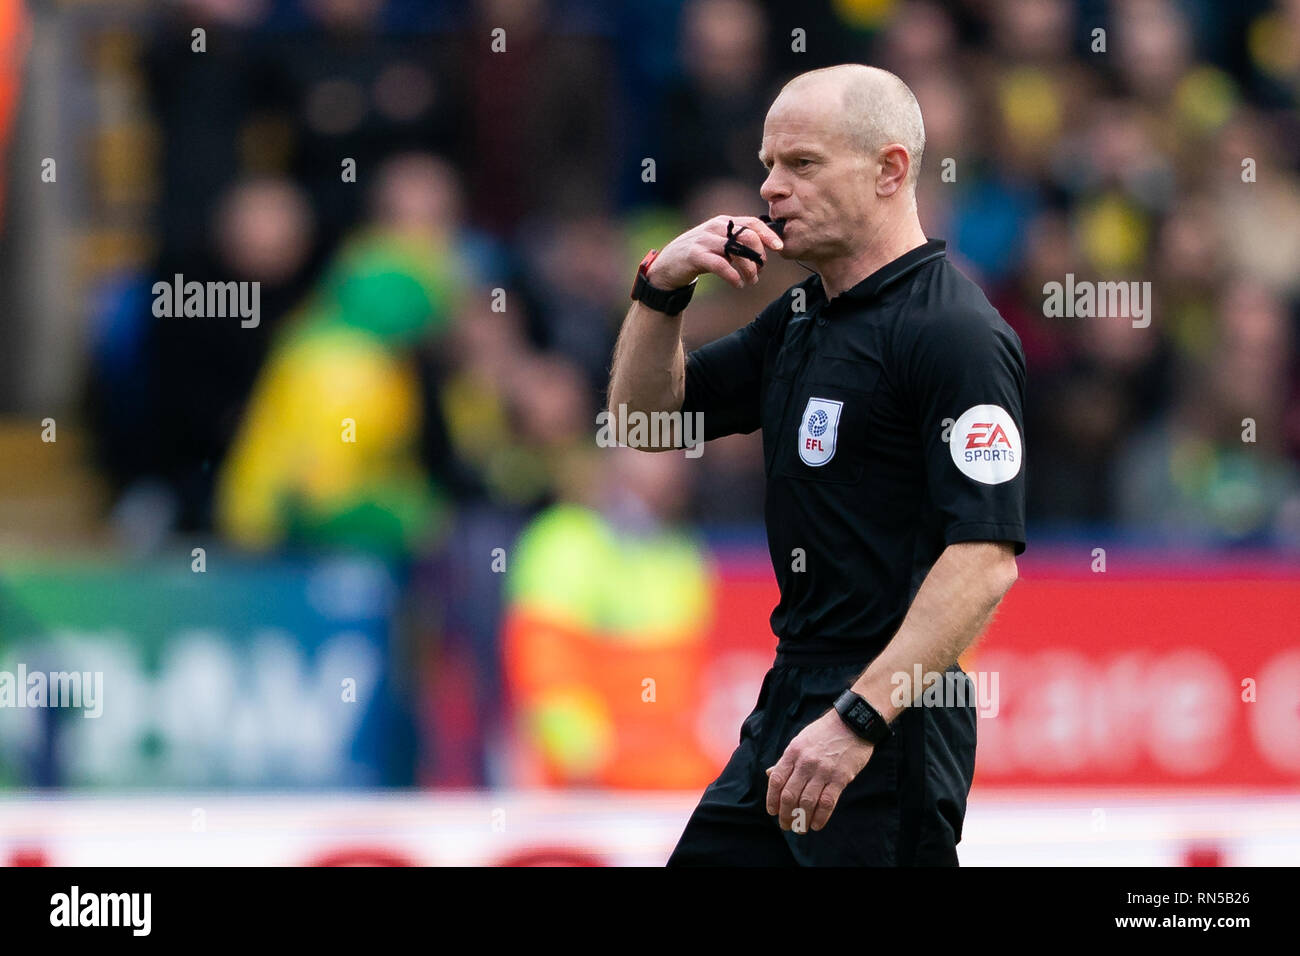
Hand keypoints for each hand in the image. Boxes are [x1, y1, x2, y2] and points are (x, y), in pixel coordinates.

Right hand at [646, 215, 783, 290]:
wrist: (668, 265)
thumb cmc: (698, 255)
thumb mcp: (719, 244)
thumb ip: (737, 242)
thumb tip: (764, 248)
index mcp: (724, 223)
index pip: (752, 223)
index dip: (768, 235)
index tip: (779, 247)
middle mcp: (716, 228)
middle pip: (748, 237)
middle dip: (759, 256)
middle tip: (760, 271)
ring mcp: (704, 240)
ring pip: (737, 251)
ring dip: (749, 269)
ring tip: (751, 281)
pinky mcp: (695, 255)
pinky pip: (721, 265)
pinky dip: (733, 276)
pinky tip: (738, 284)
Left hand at [765, 709, 874, 832]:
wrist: (852, 722)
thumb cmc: (824, 732)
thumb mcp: (800, 740)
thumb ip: (786, 760)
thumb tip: (770, 775)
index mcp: (793, 752)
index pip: (777, 780)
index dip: (772, 799)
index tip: (772, 812)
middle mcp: (805, 762)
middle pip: (790, 795)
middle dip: (785, 814)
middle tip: (786, 825)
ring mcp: (823, 770)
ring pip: (807, 802)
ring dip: (801, 819)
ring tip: (800, 829)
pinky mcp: (840, 778)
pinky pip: (827, 803)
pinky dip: (820, 817)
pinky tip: (816, 825)